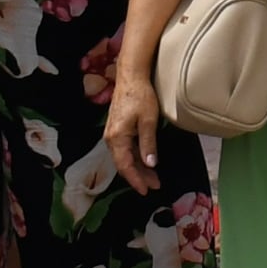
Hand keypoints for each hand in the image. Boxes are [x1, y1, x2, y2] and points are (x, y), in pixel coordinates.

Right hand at [106, 55, 164, 194]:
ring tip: (153, 177)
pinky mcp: (117, 129)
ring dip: (138, 168)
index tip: (147, 190)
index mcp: (117, 138)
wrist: (131, 76)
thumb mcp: (148, 120)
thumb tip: (151, 165)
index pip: (125, 166)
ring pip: (124, 157)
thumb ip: (149, 144)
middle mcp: (111, 138)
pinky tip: (145, 162)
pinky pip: (125, 149)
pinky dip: (135, 158)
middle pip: (124, 164)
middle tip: (155, 185)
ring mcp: (112, 134)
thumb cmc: (140, 95)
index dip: (136, 180)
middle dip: (139, 177)